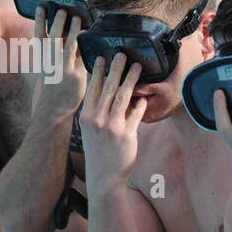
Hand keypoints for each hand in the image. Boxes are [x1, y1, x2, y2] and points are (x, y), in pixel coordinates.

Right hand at [36, 7, 87, 118]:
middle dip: (58, 24)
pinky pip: (84, 58)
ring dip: (73, 32)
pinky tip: (92, 39)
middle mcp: (51, 63)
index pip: (39, 37)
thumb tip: (65, 35)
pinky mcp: (77, 76)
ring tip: (78, 19)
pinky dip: (88, 48)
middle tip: (63, 11)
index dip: (40, 21)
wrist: (53, 108)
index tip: (41, 8)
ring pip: (70, 46)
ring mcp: (64, 69)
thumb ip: (55, 53)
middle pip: (54, 39)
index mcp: (42, 59)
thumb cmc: (51, 87)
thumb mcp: (47, 68)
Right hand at [78, 53, 143, 190]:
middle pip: (108, 88)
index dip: (97, 72)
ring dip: (131, 79)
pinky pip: (136, 114)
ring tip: (138, 67)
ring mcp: (112, 127)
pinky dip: (141, 104)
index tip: (102, 57)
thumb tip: (104, 94)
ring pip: (123, 97)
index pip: (92, 89)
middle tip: (122, 54)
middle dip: (116, 68)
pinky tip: (145, 96)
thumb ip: (96, 113)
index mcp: (86, 117)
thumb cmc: (97, 153)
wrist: (103, 178)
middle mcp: (98, 119)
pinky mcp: (126, 135)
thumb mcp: (90, 131)